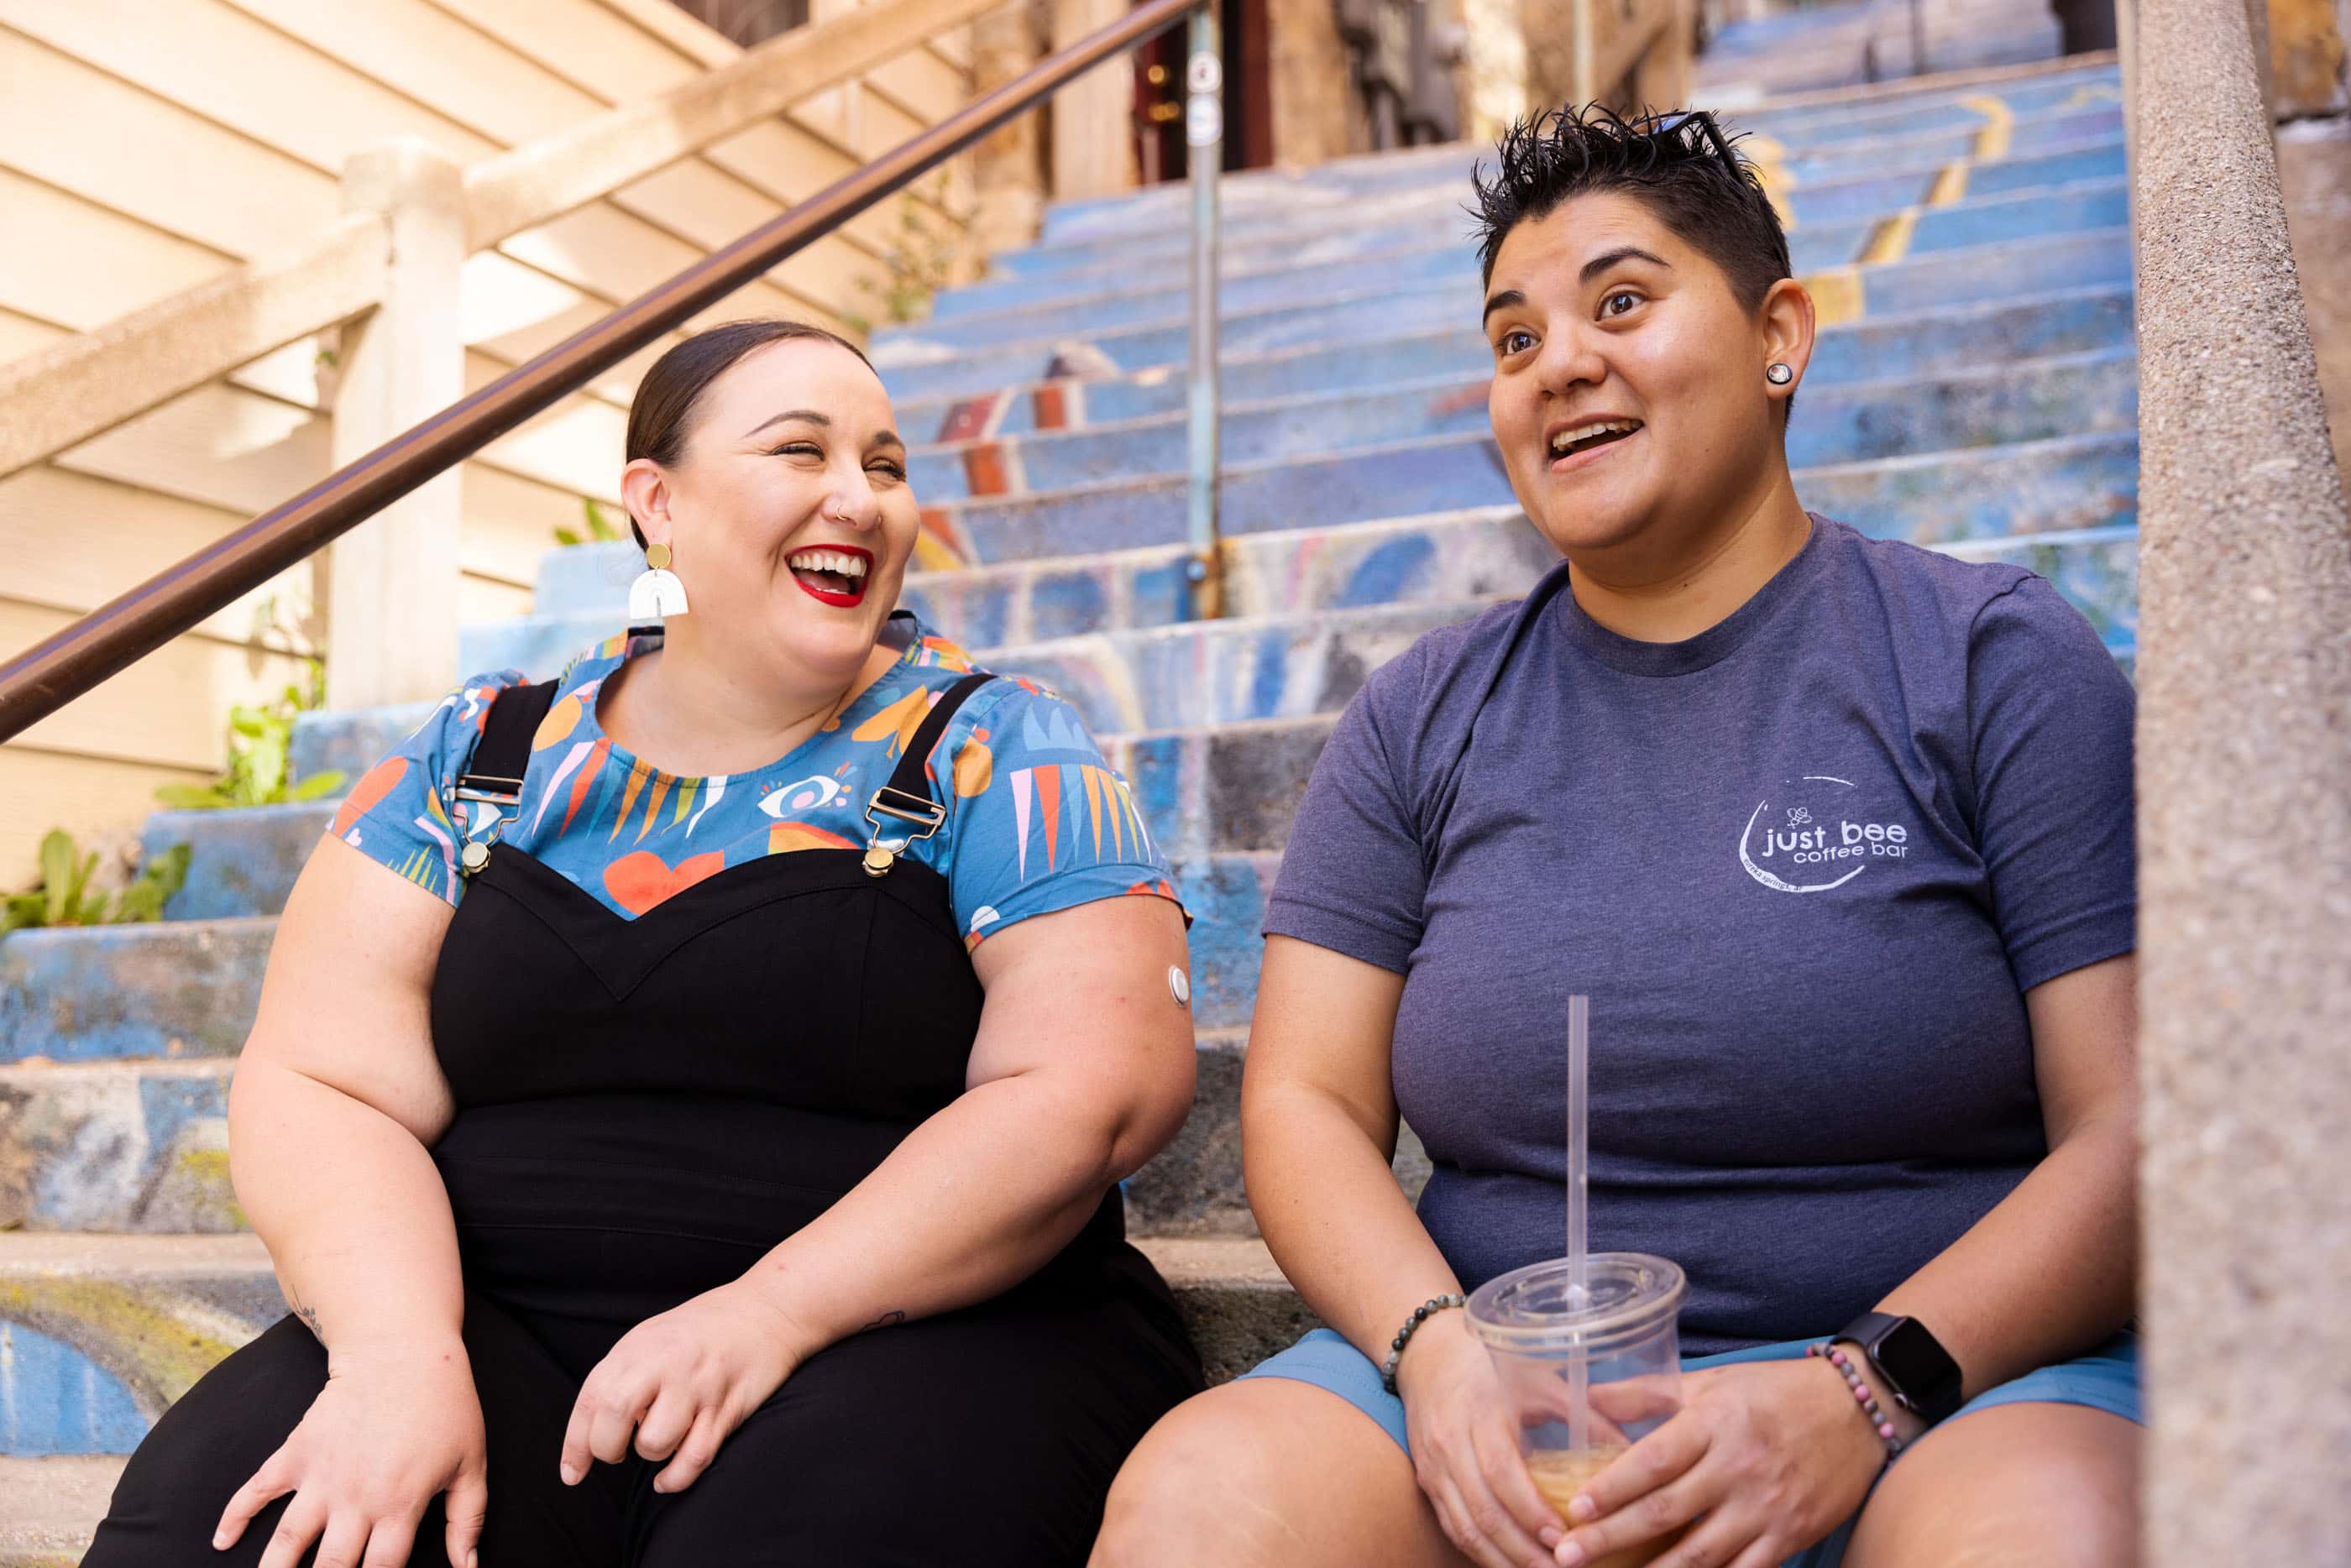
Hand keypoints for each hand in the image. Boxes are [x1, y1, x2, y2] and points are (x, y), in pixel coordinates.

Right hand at [214, 1339, 486, 1567]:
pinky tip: (221, 1541)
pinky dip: (235, 1515)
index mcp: (400, 1506)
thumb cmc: (446, 1407)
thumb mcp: (471, 1463)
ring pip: (287, 1542)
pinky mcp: (296, 1453)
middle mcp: (356, 1499)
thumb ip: (467, 1519)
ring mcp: (320, 1477)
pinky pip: (256, 1489)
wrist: (403, 1351)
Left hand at [559, 1279, 817, 1494]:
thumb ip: (621, 1375)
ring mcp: (697, 1387)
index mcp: (638, 1348)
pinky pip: (694, 1458)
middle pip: (614, 1418)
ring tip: (661, 1442)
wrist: (767, 1310)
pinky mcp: (727, 1408)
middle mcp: (665, 1365)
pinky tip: (667, 1477)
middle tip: (618, 1452)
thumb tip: (593, 1427)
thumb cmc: (702, 1330)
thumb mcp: (650, 1338)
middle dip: (607, 1450)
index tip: (573, 1474)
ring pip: (655, 1443)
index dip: (576, 1446)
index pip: (592, 1400)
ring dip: (651, 1455)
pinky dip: (675, 1479)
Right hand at [1394, 1311, 1571, 1567]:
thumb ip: (1586, 1416)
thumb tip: (1632, 1453)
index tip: (1562, 1538)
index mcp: (1481, 1414)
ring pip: (1465, 1529)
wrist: (1429, 1358)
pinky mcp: (1427, 1484)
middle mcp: (1450, 1445)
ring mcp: (1434, 1468)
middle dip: (1523, 1552)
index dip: (1531, 1512)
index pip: (1501, 1473)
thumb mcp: (1540, 1381)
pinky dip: (1483, 1554)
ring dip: (1503, 1562)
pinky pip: (1454, 1529)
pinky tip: (1512, 1565)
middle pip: (1483, 1512)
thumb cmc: (1492, 1367)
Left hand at [1549, 1357, 1890, 1567]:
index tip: (1575, 1510)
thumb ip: (1648, 1393)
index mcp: (1714, 1423)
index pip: (1653, 1461)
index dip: (1611, 1488)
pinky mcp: (1790, 1536)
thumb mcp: (1710, 1382)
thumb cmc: (1774, 1392)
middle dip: (1612, 1538)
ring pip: (1700, 1553)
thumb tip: (1588, 1395)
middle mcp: (1738, 1467)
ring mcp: (1766, 1507)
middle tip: (1568, 1557)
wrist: (1858, 1410)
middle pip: (1666, 1512)